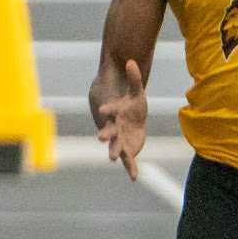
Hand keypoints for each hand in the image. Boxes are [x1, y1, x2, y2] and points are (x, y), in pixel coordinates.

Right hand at [94, 59, 147, 179]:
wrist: (131, 117)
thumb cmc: (131, 102)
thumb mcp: (136, 90)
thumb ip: (134, 77)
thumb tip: (132, 61)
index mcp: (114, 112)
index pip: (109, 110)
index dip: (107, 110)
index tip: (103, 110)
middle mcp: (114, 127)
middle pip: (109, 130)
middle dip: (106, 134)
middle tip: (101, 137)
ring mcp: (120, 139)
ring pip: (117, 146)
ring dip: (115, 152)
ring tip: (112, 158)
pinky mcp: (127, 149)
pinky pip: (128, 160)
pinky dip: (131, 168)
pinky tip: (134, 177)